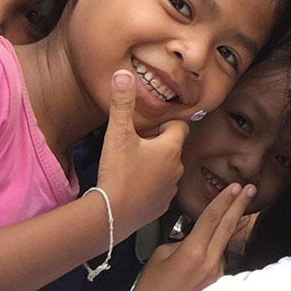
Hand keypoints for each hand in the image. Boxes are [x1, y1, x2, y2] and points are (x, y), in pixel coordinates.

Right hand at [95, 70, 186, 240]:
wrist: (112, 215)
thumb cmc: (117, 175)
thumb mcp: (118, 133)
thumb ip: (121, 103)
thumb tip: (123, 75)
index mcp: (170, 148)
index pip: (178, 127)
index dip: (163, 124)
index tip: (147, 128)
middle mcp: (176, 167)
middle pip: (172, 148)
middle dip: (157, 144)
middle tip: (136, 146)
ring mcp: (170, 188)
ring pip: (167, 169)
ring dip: (154, 165)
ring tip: (132, 166)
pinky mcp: (161, 205)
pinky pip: (160, 189)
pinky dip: (149, 185)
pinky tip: (133, 185)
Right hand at [129, 183, 256, 290]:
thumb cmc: (151, 286)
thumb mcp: (162, 254)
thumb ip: (183, 240)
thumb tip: (196, 235)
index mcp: (193, 252)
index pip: (213, 218)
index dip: (225, 200)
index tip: (236, 187)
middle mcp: (209, 262)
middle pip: (228, 226)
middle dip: (240, 205)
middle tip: (250, 189)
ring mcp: (216, 273)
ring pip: (225, 242)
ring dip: (228, 226)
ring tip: (233, 210)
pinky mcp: (218, 282)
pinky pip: (220, 258)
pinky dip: (218, 248)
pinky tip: (213, 245)